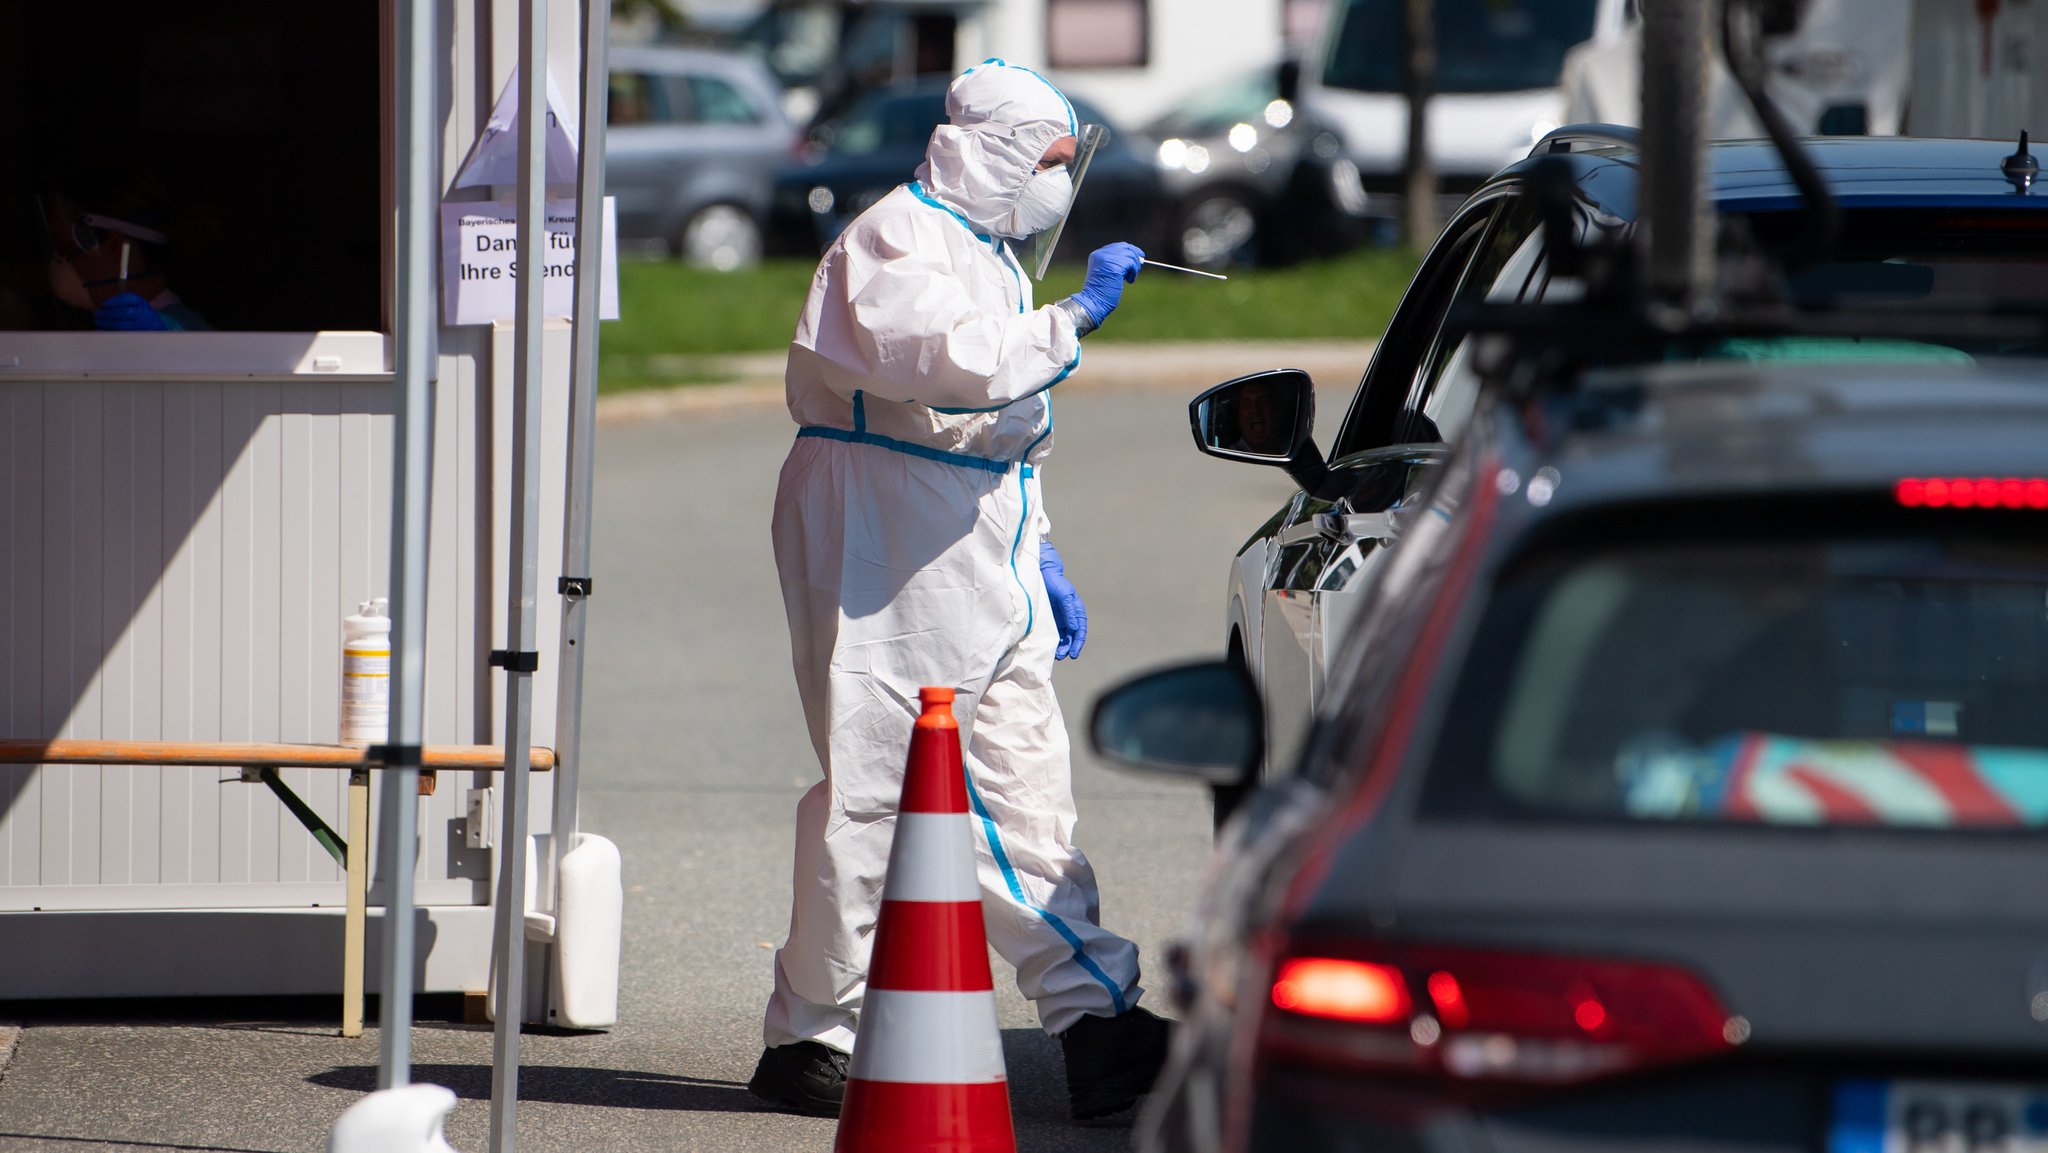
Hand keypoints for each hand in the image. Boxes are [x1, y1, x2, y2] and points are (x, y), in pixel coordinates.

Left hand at [94, 292, 169, 331]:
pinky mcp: (136, 335)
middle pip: (126, 312)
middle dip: (109, 313)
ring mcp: (140, 325)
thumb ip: (121, 301)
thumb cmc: (139, 312)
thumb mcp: (134, 303)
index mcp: (141, 303)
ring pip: (123, 325)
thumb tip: (103, 306)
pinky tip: (103, 328)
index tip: (104, 303)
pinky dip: (111, 331)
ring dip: (108, 323)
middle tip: (97, 313)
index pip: (130, 299)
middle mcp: (143, 314)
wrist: (154, 325)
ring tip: (98, 321)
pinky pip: (122, 333)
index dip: (116, 301)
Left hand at [1038, 541, 1088, 659]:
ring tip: (1056, 656)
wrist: (1042, 573)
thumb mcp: (1064, 595)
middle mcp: (1070, 616)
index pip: (1080, 629)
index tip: (1074, 653)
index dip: (1078, 642)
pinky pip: (1054, 632)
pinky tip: (1049, 648)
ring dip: (1061, 647)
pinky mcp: (1050, 618)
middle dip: (1069, 647)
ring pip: (1063, 637)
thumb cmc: (1054, 582)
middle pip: (1072, 636)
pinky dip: (1053, 641)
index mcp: (1076, 610)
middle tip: (1063, 656)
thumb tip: (1075, 628)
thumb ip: (1069, 611)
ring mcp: (1060, 618)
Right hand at [1069, 242, 1144, 324]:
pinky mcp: (1115, 266)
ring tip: (1130, 278)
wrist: (1094, 302)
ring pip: (1130, 255)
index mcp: (1097, 255)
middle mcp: (1101, 254)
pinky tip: (1130, 281)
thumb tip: (1133, 259)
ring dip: (1134, 267)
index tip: (1137, 256)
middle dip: (1135, 255)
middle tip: (1139, 265)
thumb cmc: (1101, 292)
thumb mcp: (1106, 273)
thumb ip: (1115, 263)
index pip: (1117, 246)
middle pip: (1124, 246)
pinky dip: (1134, 272)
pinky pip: (1131, 263)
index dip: (1128, 250)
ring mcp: (1108, 259)